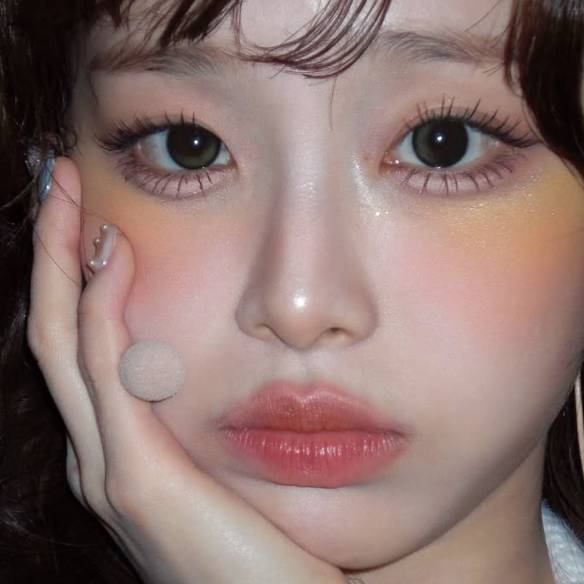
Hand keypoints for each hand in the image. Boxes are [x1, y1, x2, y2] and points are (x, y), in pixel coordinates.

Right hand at [27, 158, 346, 583]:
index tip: (88, 214)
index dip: (72, 273)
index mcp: (115, 447)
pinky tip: (115, 254)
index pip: (77, 342)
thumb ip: (193, 419)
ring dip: (65, 259)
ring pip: (63, 340)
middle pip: (56, 328)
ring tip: (69, 192)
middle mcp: (94, 452)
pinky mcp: (136, 478)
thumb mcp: (215, 469)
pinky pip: (106, 372)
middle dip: (53, 249)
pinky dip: (102, 307)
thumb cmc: (255, 543)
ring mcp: (106, 466)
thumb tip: (193, 361)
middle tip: (57, 178)